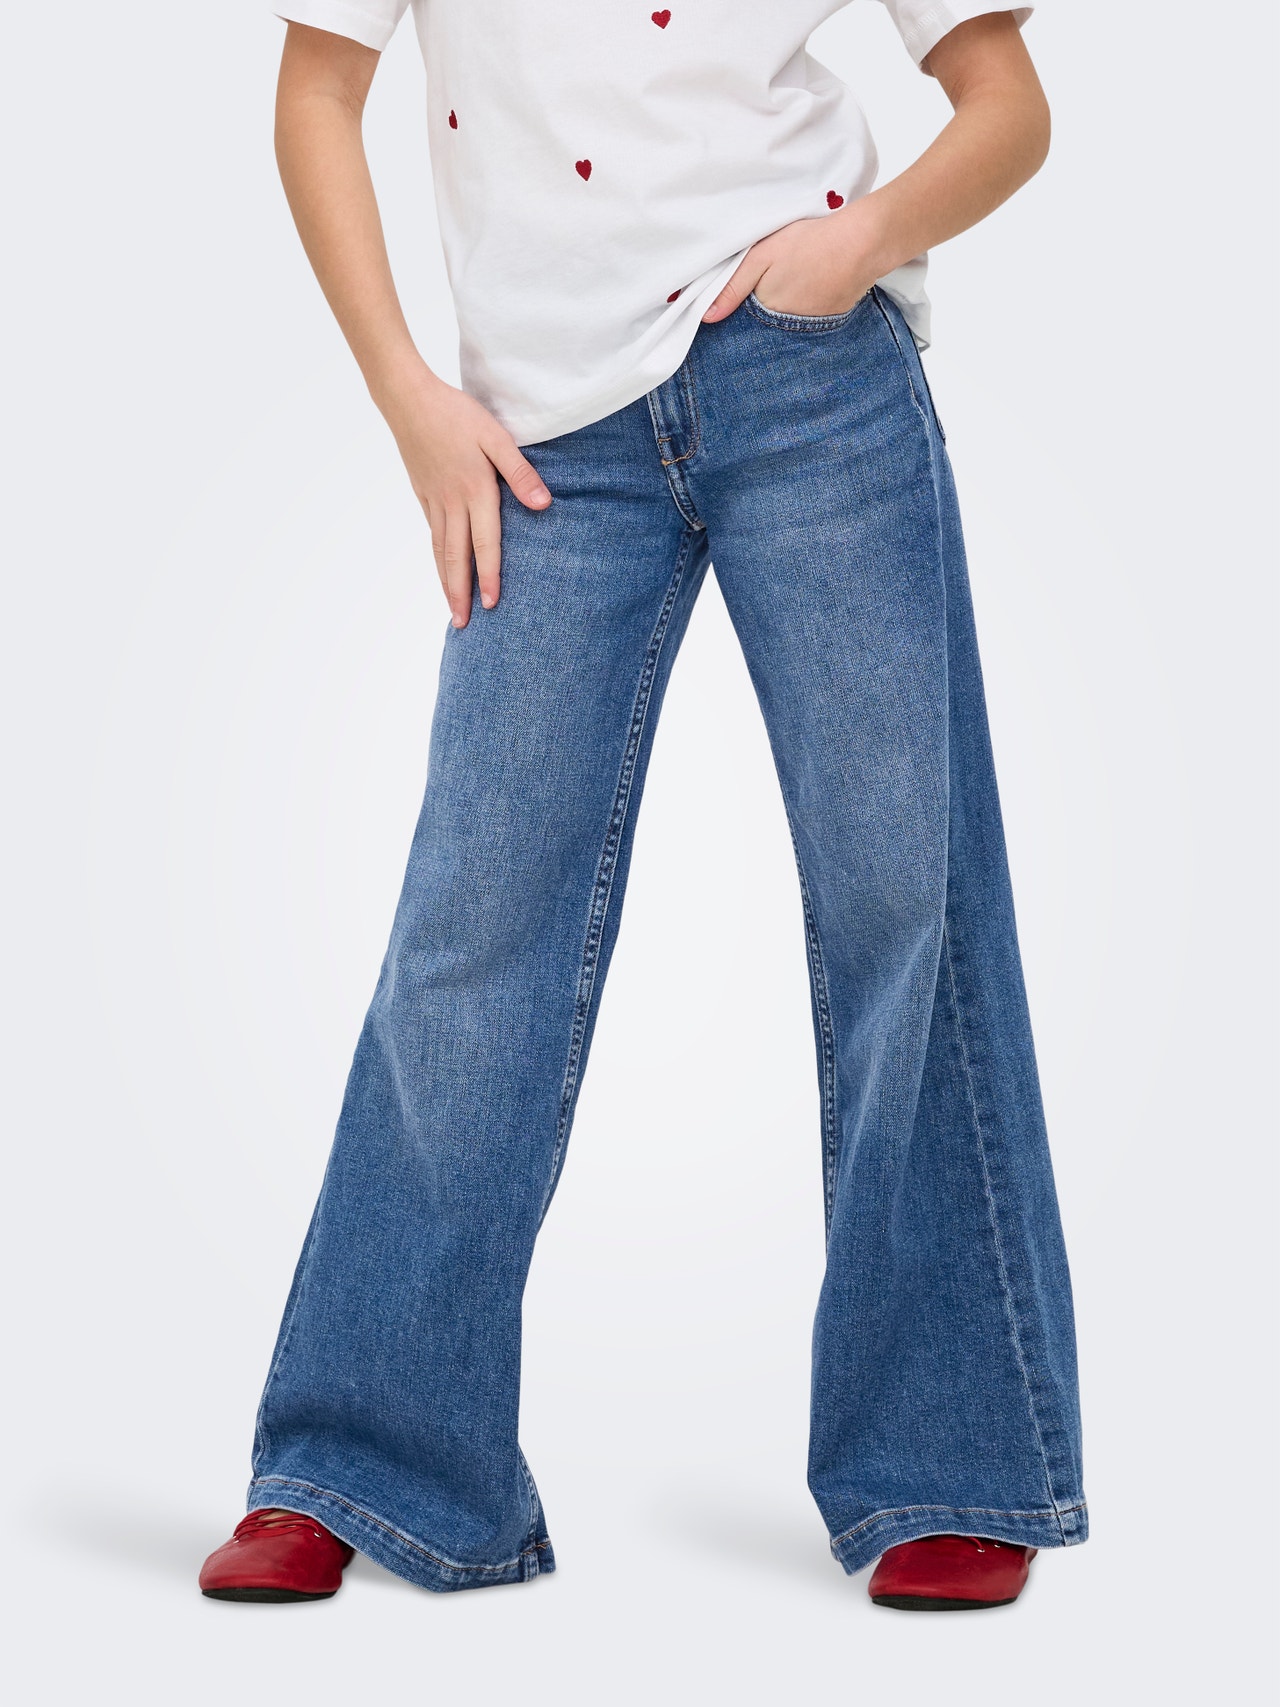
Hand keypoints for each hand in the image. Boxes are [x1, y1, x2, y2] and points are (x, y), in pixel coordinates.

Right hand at [376, 364, 551, 627]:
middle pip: (456, 556)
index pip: (484, 543)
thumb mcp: (496, 436)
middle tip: (463, 625)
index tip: (491, 605)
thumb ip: (520, 472)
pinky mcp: (423, 493)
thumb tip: (543, 505)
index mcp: (474, 490)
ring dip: (446, 581)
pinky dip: (437, 557)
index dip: (488, 575)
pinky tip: (442, 568)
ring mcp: (433, 500)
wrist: (407, 399)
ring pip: (440, 549)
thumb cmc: (457, 413)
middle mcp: (452, 502)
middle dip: (461, 593)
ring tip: (452, 608)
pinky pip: (433, 534)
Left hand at [701, 200, 887, 323]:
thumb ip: (732, 286)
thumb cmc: (808, 243)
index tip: (746, 292)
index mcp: (767, 312)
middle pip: (768, 321)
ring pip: (791, 319)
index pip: (745, 320)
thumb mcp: (761, 256)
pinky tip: (816, 281)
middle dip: (766, 306)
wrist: (861, 243)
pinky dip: (811, 302)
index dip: (742, 307)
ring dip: (790, 304)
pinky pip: (813, 316)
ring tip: (799, 276)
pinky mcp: (834, 319)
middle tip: (780, 276)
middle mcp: (789, 328)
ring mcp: (814, 326)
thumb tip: (707, 318)